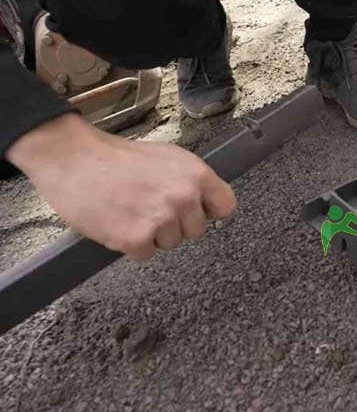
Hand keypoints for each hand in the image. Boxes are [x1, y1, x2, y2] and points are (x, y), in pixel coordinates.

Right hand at [7, 113, 236, 259]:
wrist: (75, 159)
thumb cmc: (118, 157)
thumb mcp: (168, 158)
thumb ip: (192, 180)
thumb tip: (208, 203)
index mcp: (196, 175)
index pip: (226, 206)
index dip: (209, 210)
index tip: (196, 210)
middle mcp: (184, 198)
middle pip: (197, 231)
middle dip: (177, 224)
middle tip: (150, 207)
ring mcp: (161, 220)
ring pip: (171, 244)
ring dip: (153, 234)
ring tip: (131, 211)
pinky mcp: (136, 239)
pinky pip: (146, 254)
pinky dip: (132, 244)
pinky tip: (119, 222)